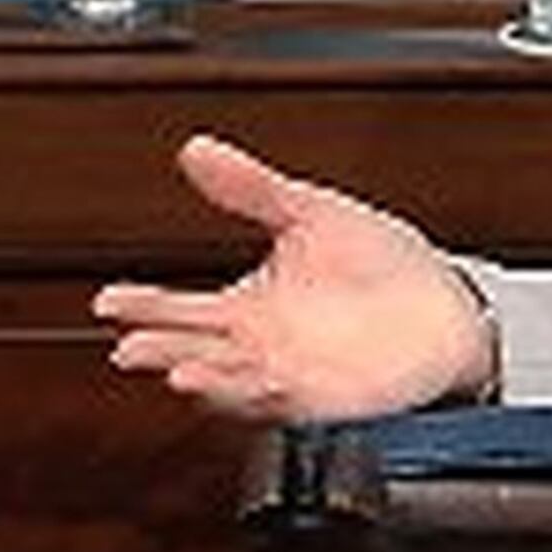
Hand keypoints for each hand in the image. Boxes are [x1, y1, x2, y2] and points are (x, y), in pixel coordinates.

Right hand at [89, 134, 496, 421]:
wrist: (443, 303)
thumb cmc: (380, 262)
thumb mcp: (309, 212)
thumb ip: (251, 188)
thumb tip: (197, 149)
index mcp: (247, 307)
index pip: (181, 309)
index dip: (142, 305)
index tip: (108, 299)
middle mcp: (260, 347)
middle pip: (194, 353)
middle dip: (161, 352)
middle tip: (129, 347)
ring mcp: (290, 375)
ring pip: (232, 385)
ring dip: (206, 381)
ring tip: (179, 373)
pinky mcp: (327, 396)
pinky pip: (287, 402)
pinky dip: (264, 396)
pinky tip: (251, 381)